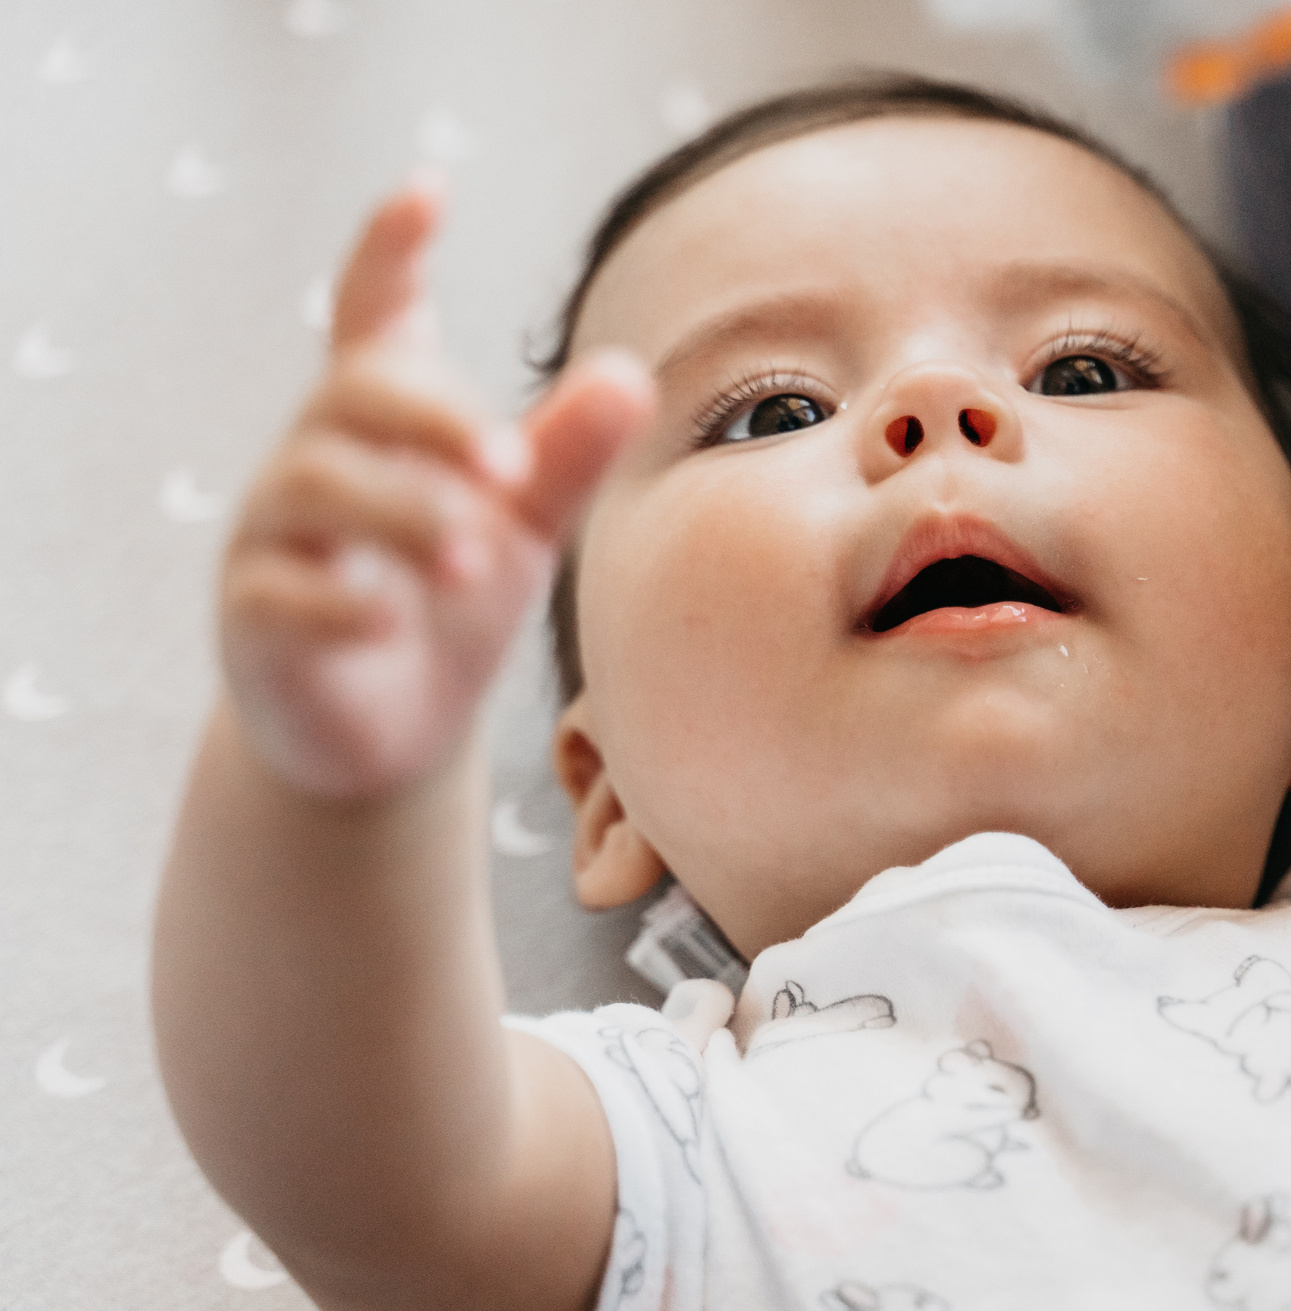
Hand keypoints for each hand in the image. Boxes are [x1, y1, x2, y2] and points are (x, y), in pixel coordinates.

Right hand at [219, 176, 653, 800]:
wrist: (393, 732)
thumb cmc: (454, 601)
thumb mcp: (525, 523)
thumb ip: (568, 455)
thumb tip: (630, 373)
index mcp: (383, 425)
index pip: (373, 317)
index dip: (390, 252)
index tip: (426, 191)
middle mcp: (315, 461)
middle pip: (353, 396)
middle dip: (434, 422)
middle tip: (511, 470)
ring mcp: (274, 538)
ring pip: (314, 486)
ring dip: (404, 513)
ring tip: (478, 554)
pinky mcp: (253, 620)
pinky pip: (278, 592)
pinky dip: (338, 600)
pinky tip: (390, 617)